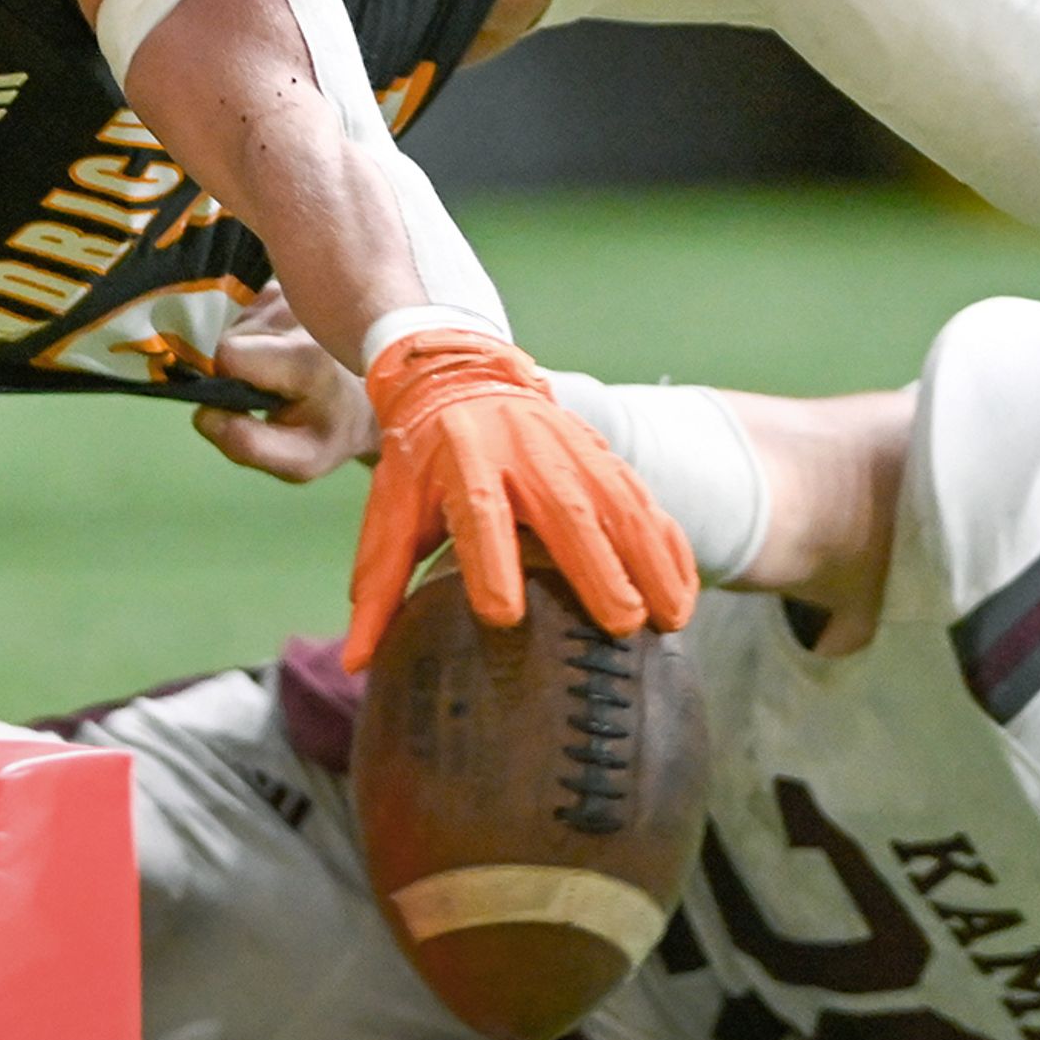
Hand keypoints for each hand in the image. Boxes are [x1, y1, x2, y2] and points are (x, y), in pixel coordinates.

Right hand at [191, 285, 378, 480]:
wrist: (376, 395)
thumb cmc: (333, 431)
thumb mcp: (298, 461)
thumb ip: (246, 444)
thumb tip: (203, 415)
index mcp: (304, 358)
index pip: (231, 354)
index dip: (228, 381)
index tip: (252, 400)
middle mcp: (301, 314)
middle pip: (232, 338)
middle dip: (240, 369)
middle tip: (274, 390)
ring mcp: (296, 294)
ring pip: (241, 324)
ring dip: (253, 351)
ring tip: (284, 371)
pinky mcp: (290, 287)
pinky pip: (253, 311)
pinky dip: (261, 334)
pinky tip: (286, 350)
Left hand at [344, 328, 695, 669]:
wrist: (460, 374)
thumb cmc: (420, 458)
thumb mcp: (390, 510)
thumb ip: (377, 586)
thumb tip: (354, 666)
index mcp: (462, 462)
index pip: (478, 512)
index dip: (490, 561)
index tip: (504, 616)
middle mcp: (522, 452)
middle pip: (565, 511)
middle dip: (597, 568)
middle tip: (622, 626)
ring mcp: (571, 449)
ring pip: (620, 503)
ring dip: (650, 561)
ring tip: (671, 619)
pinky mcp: (602, 453)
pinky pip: (644, 498)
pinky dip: (668, 544)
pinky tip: (685, 590)